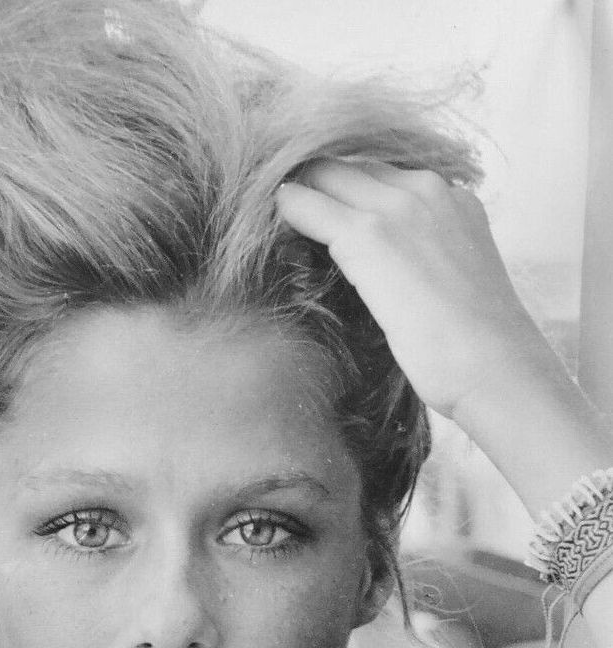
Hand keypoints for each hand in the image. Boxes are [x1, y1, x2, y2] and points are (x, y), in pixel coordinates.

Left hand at [274, 159, 559, 423]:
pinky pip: (308, 204)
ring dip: (299, 193)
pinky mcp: (369, 235)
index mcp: (453, 199)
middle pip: (351, 165)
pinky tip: (272, 223)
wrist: (495, 366)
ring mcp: (399, 207)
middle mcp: (428, 189)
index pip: (382, 174)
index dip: (346, 190)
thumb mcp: (451, 281)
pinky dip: (287, 210)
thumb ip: (420, 258)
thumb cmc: (474, 346)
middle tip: (284, 208)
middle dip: (316, 182)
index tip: (321, 209)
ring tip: (269, 216)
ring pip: (327, 174)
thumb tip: (385, 271)